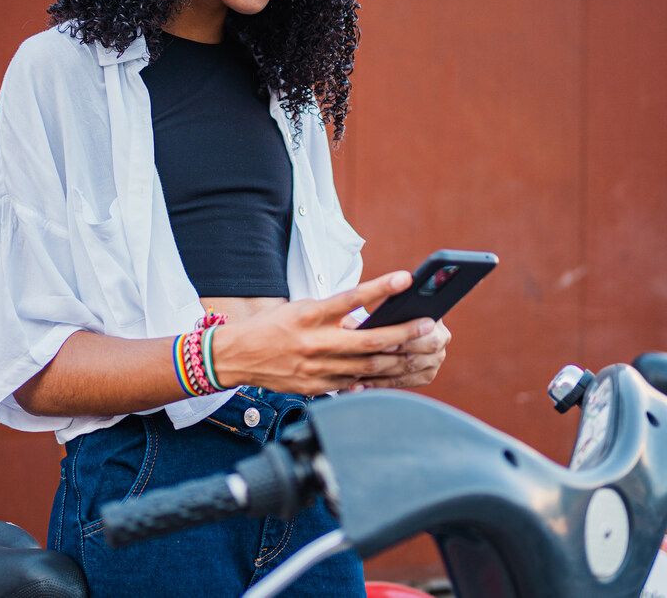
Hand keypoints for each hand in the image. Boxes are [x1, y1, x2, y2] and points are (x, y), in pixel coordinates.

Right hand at [211, 271, 434, 394]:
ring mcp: (317, 369)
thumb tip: (371, 319)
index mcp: (310, 315)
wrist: (238, 357)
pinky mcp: (316, 387)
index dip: (380, 288)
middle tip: (429, 325)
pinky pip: (355, 383)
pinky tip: (396, 371)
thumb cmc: (274, 326)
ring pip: (369, 366)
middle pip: (369, 341)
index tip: (406, 279)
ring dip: (399, 359)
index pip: (351, 299)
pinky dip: (377, 377)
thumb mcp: (302, 308)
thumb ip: (335, 314)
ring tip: (421, 349)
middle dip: (404, 333)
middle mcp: (315, 343)